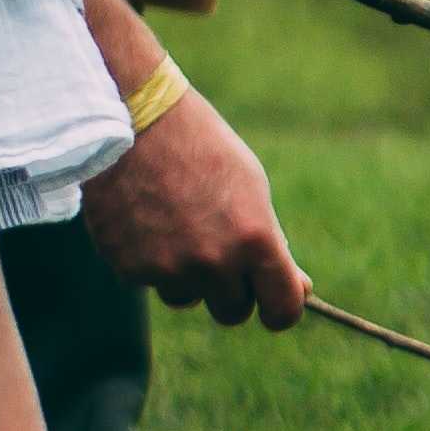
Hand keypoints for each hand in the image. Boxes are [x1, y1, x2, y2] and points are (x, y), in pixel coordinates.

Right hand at [77, 84, 310, 327]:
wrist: (133, 118)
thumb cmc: (202, 148)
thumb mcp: (251, 189)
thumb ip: (271, 244)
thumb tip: (300, 290)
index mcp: (255, 240)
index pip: (283, 308)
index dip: (281, 310)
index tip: (274, 305)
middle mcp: (213, 261)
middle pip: (233, 312)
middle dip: (230, 292)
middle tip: (216, 254)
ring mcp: (169, 269)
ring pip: (187, 298)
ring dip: (185, 275)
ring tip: (173, 224)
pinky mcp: (129, 268)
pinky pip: (149, 282)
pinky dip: (148, 260)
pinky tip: (144, 219)